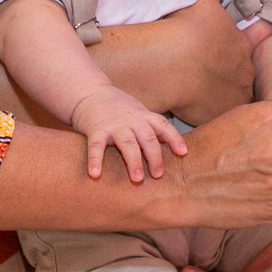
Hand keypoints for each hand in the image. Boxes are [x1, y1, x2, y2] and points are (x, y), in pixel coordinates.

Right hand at [71, 87, 187, 182]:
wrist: (89, 92)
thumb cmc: (118, 108)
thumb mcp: (139, 113)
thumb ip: (153, 129)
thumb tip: (175, 148)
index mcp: (144, 117)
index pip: (163, 126)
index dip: (174, 138)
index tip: (183, 152)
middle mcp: (131, 120)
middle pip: (147, 138)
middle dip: (154, 156)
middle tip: (158, 175)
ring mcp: (114, 125)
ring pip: (127, 143)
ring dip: (133, 161)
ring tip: (138, 179)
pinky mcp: (95, 130)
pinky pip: (96, 147)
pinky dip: (95, 161)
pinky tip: (95, 174)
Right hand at [160, 0, 256, 123]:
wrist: (169, 64)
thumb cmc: (186, 28)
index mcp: (243, 44)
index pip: (244, 47)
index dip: (228, 48)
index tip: (212, 50)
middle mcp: (246, 71)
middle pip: (239, 73)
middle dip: (225, 72)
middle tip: (202, 70)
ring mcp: (235, 96)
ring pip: (230, 94)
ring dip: (218, 91)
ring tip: (196, 88)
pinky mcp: (220, 115)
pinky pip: (216, 113)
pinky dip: (207, 109)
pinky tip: (192, 103)